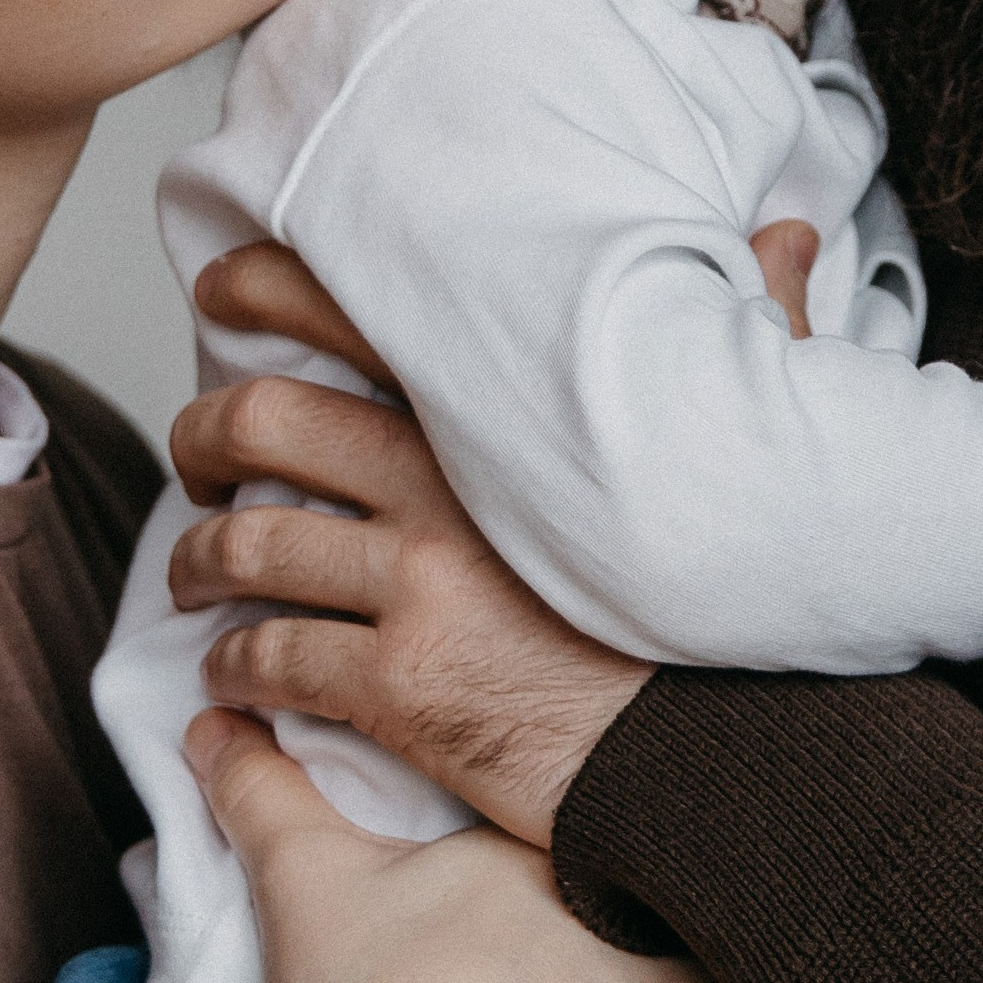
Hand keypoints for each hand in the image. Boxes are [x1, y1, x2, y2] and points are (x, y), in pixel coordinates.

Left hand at [170, 219, 819, 841]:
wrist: (729, 747)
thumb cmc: (732, 596)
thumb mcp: (743, 433)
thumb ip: (758, 320)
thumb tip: (789, 235)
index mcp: (504, 420)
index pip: (356, 317)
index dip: (265, 288)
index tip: (220, 291)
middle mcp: (442, 493)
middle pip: (262, 423)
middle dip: (204, 431)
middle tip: (195, 451)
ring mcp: (413, 592)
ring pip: (246, 546)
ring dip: (198, 558)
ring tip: (194, 573)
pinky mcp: (397, 689)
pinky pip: (271, 661)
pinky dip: (230, 666)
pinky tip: (231, 674)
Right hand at [186, 715, 757, 982]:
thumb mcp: (307, 884)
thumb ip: (264, 791)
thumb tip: (207, 722)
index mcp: (555, 837)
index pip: (617, 792)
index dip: (629, 807)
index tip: (637, 827)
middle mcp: (638, 895)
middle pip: (697, 859)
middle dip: (713, 862)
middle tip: (725, 881)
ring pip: (757, 938)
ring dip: (765, 944)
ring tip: (787, 945)